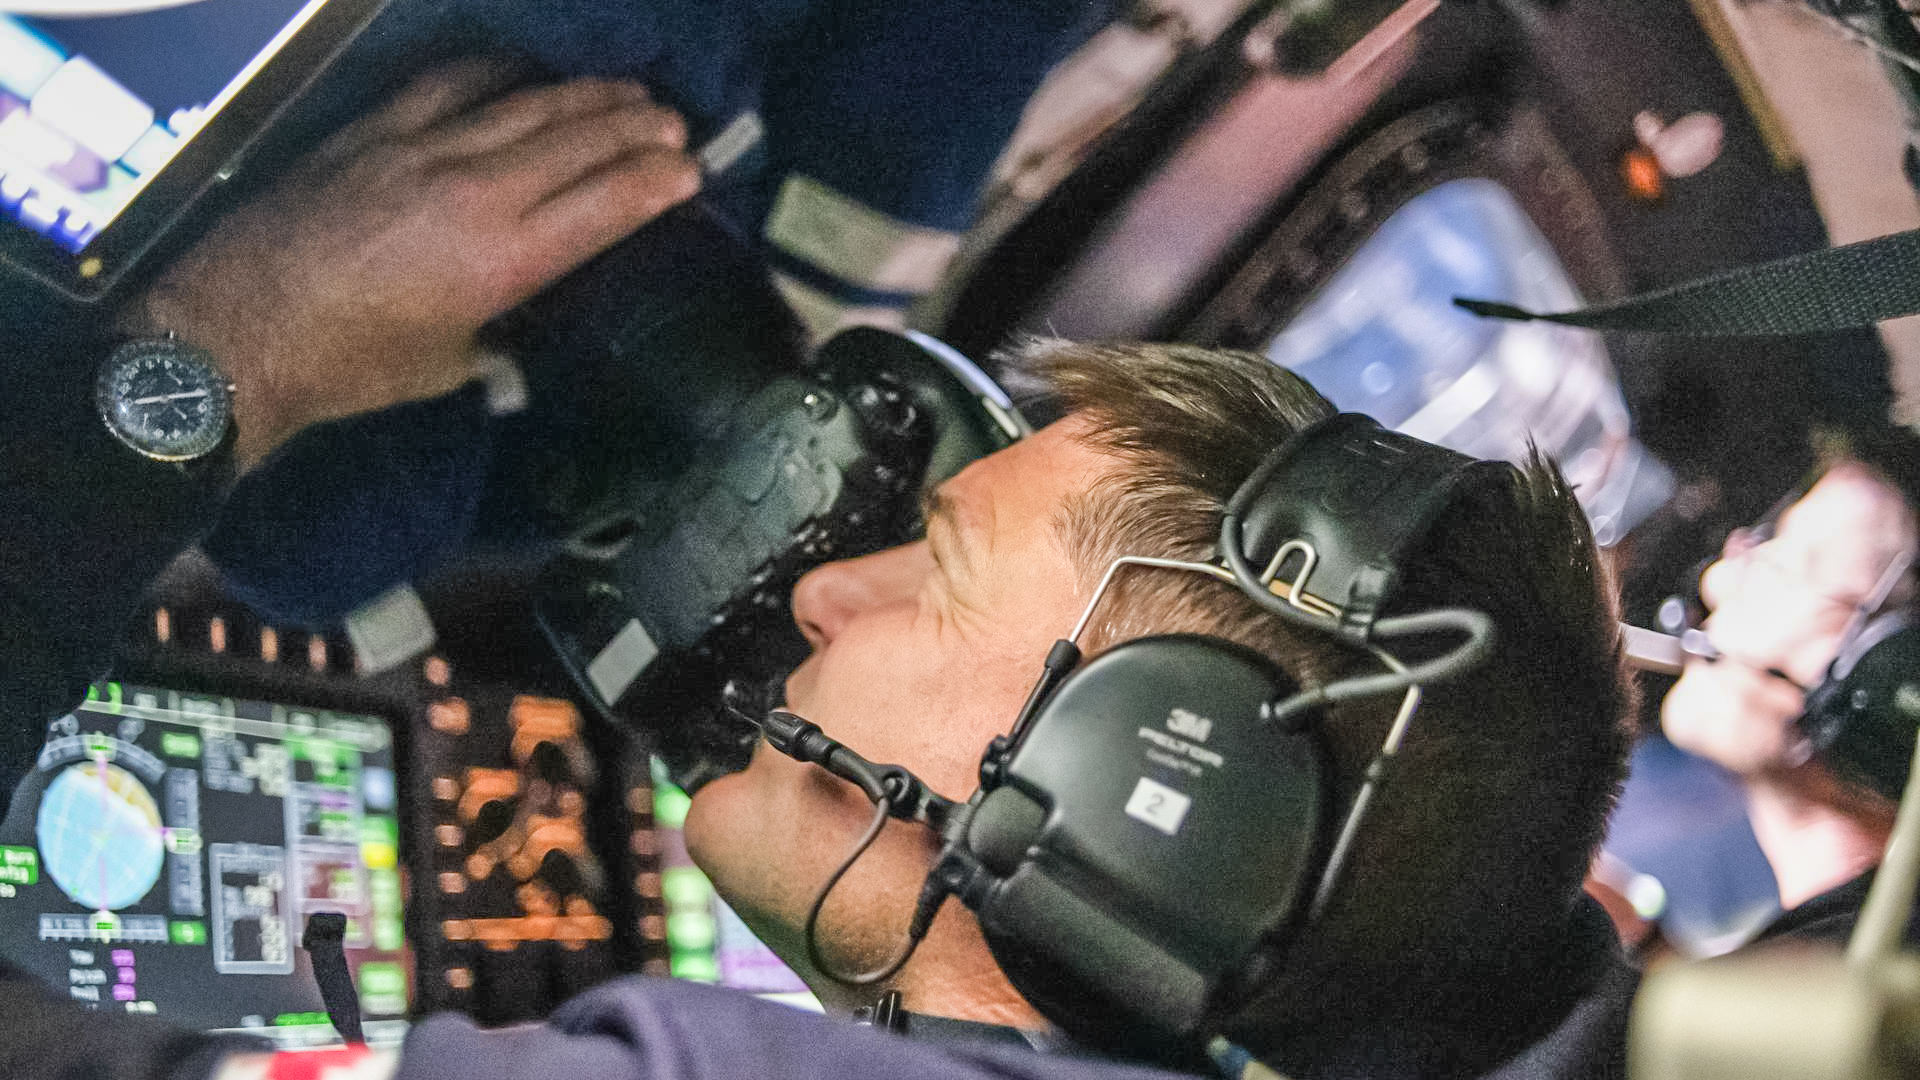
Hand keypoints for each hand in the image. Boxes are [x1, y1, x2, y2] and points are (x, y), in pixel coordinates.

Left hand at [126, 60, 700, 468]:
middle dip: (637, 127)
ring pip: (525, 105)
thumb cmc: (353, 367)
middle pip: (578, 141)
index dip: (657, 181)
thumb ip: (502, 330)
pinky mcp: (376, 132)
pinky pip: (451, 84)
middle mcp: (478, 192)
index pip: (606, 203)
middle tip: (674, 123)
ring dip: (585, 95)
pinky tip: (523, 74)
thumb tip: (529, 323)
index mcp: (506, 260)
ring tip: (626, 91)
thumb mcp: (452, 364)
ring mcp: (424, 150)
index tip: (690, 170)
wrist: (242, 331)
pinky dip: (498, 74)